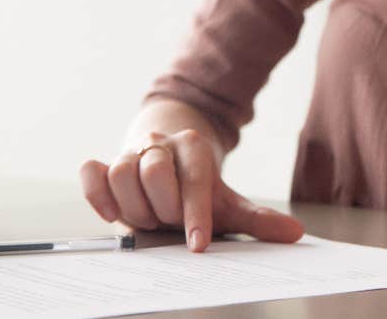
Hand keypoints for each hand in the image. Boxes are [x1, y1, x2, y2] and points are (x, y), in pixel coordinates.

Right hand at [79, 128, 303, 251]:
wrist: (168, 157)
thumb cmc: (197, 187)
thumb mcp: (226, 202)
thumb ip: (257, 220)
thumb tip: (295, 233)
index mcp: (196, 147)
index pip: (197, 180)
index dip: (196, 214)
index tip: (198, 245)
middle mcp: (161, 143)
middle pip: (154, 170)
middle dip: (162, 206)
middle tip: (168, 221)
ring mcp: (130, 151)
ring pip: (122, 172)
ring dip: (133, 205)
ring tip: (148, 219)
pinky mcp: (104, 162)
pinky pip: (92, 171)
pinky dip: (97, 193)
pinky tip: (111, 214)